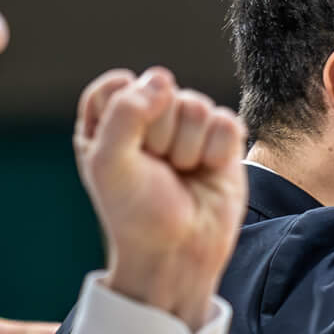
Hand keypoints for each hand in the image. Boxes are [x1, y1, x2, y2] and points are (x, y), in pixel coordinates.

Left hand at [75, 69, 244, 330]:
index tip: (125, 147)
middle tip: (156, 168)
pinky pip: (225, 122)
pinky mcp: (221, 140)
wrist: (178, 253)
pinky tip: (206, 173)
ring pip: (196, 104)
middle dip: (160, 133)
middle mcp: (147, 119)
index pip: (117, 86)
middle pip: (160, 90)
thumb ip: (124, 112)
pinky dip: (216, 152)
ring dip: (188, 147)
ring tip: (181, 173)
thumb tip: (162, 79)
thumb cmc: (136, 213)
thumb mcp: (109, 163)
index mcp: (109, 122)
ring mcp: (186, 127)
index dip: (126, 112)